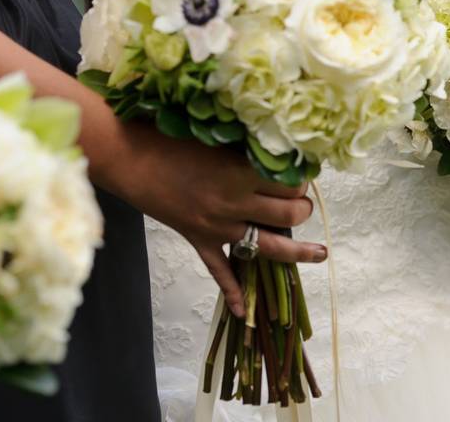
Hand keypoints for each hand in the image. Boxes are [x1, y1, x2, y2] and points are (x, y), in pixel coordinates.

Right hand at [106, 122, 325, 316]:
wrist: (130, 157)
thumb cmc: (173, 138)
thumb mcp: (220, 140)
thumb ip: (250, 153)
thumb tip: (282, 157)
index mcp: (240, 174)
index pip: (290, 185)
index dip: (302, 181)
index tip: (303, 175)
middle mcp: (233, 204)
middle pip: (288, 215)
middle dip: (303, 210)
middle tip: (303, 202)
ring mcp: (216, 227)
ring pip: (268, 247)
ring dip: (297, 251)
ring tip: (319, 253)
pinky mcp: (199, 240)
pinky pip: (219, 271)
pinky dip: (232, 292)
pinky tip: (243, 311)